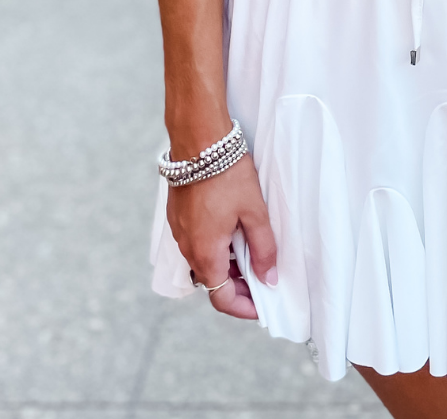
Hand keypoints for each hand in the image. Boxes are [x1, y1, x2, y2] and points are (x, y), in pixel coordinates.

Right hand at [166, 153, 276, 318]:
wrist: (197, 139)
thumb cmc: (226, 173)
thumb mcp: (253, 211)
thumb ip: (263, 248)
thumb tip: (268, 277)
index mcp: (205, 253)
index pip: (221, 298)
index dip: (244, 307)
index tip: (263, 305)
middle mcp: (187, 247)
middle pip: (213, 281)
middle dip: (238, 285)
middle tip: (263, 277)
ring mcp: (180, 231)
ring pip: (204, 260)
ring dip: (227, 264)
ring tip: (253, 252)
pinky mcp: (178, 216)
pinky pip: (197, 242)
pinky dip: (216, 246)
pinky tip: (234, 231)